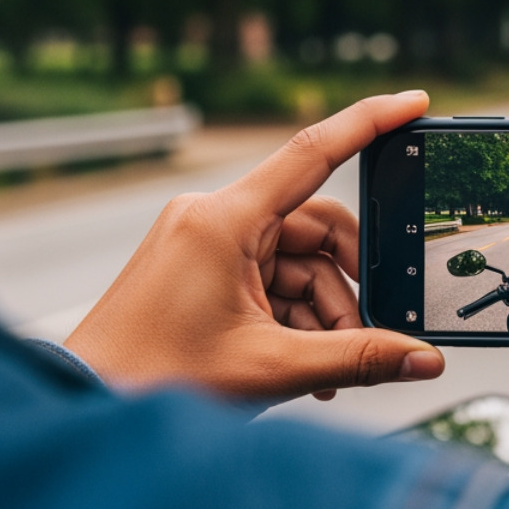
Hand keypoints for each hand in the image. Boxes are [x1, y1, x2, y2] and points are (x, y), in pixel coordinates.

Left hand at [65, 92, 444, 400]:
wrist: (85, 404)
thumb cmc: (151, 378)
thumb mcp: (272, 368)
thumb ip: (359, 359)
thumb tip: (422, 360)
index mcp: (223, 220)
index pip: (314, 151)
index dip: (370, 121)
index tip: (414, 103)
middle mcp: (213, 220)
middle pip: (317, 228)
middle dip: (350, 285)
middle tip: (372, 334)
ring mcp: (206, 244)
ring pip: (299, 263)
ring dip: (324, 314)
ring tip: (328, 371)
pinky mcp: (202, 269)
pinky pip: (272, 280)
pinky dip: (296, 319)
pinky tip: (306, 364)